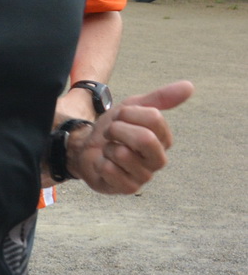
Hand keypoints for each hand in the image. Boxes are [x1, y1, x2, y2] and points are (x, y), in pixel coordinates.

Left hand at [69, 81, 193, 193]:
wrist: (84, 148)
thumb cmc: (112, 130)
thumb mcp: (131, 108)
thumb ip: (159, 98)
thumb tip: (190, 85)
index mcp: (164, 139)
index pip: (154, 118)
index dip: (127, 114)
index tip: (119, 118)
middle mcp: (158, 159)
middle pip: (145, 138)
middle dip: (118, 129)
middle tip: (110, 132)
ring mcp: (144, 176)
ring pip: (123, 154)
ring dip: (107, 147)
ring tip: (108, 150)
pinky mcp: (127, 188)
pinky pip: (110, 170)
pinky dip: (101, 163)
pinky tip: (104, 164)